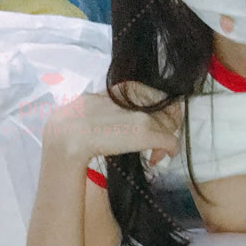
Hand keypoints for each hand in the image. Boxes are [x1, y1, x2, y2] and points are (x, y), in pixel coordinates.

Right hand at [44, 80, 182, 163]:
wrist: (72, 132)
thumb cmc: (79, 120)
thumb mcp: (102, 101)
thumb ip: (118, 104)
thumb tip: (123, 116)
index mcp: (130, 86)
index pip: (159, 97)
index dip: (161, 113)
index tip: (151, 128)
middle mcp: (141, 98)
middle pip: (171, 111)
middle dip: (168, 129)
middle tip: (156, 145)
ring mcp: (145, 115)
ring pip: (173, 127)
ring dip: (166, 142)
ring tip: (153, 154)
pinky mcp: (147, 134)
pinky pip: (172, 142)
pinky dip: (170, 152)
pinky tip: (155, 159)